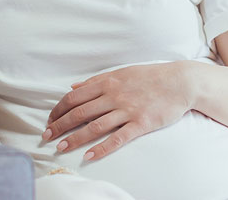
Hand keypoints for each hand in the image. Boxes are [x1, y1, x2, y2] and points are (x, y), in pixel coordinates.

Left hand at [44, 62, 196, 160]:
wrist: (181, 82)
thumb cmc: (151, 76)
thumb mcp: (122, 72)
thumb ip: (97, 80)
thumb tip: (73, 87)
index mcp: (108, 82)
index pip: (75, 97)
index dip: (59, 110)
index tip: (49, 120)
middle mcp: (114, 96)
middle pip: (80, 113)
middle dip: (60, 126)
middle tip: (46, 137)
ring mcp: (128, 110)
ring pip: (95, 126)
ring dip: (75, 138)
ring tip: (61, 148)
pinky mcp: (141, 123)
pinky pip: (118, 138)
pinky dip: (103, 148)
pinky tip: (90, 156)